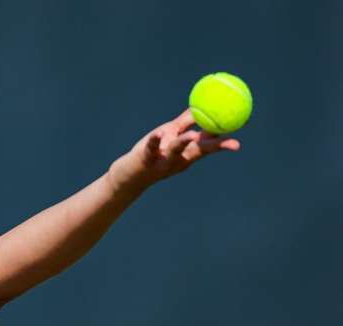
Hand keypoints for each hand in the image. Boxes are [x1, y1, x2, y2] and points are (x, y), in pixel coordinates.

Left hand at [107, 108, 241, 195]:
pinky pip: (151, 148)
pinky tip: (158, 134)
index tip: (240, 135)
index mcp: (187, 153)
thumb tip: (201, 106)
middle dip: (217, 147)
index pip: (209, 145)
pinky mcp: (146, 158)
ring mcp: (163, 159)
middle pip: (200, 150)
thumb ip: (185, 122)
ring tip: (191, 136)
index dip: (225, 140)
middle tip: (234, 144)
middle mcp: (179, 158)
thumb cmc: (154, 153)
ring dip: (185, 142)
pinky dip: (155, 141)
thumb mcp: (171, 136)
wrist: (130, 174)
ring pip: (177, 150)